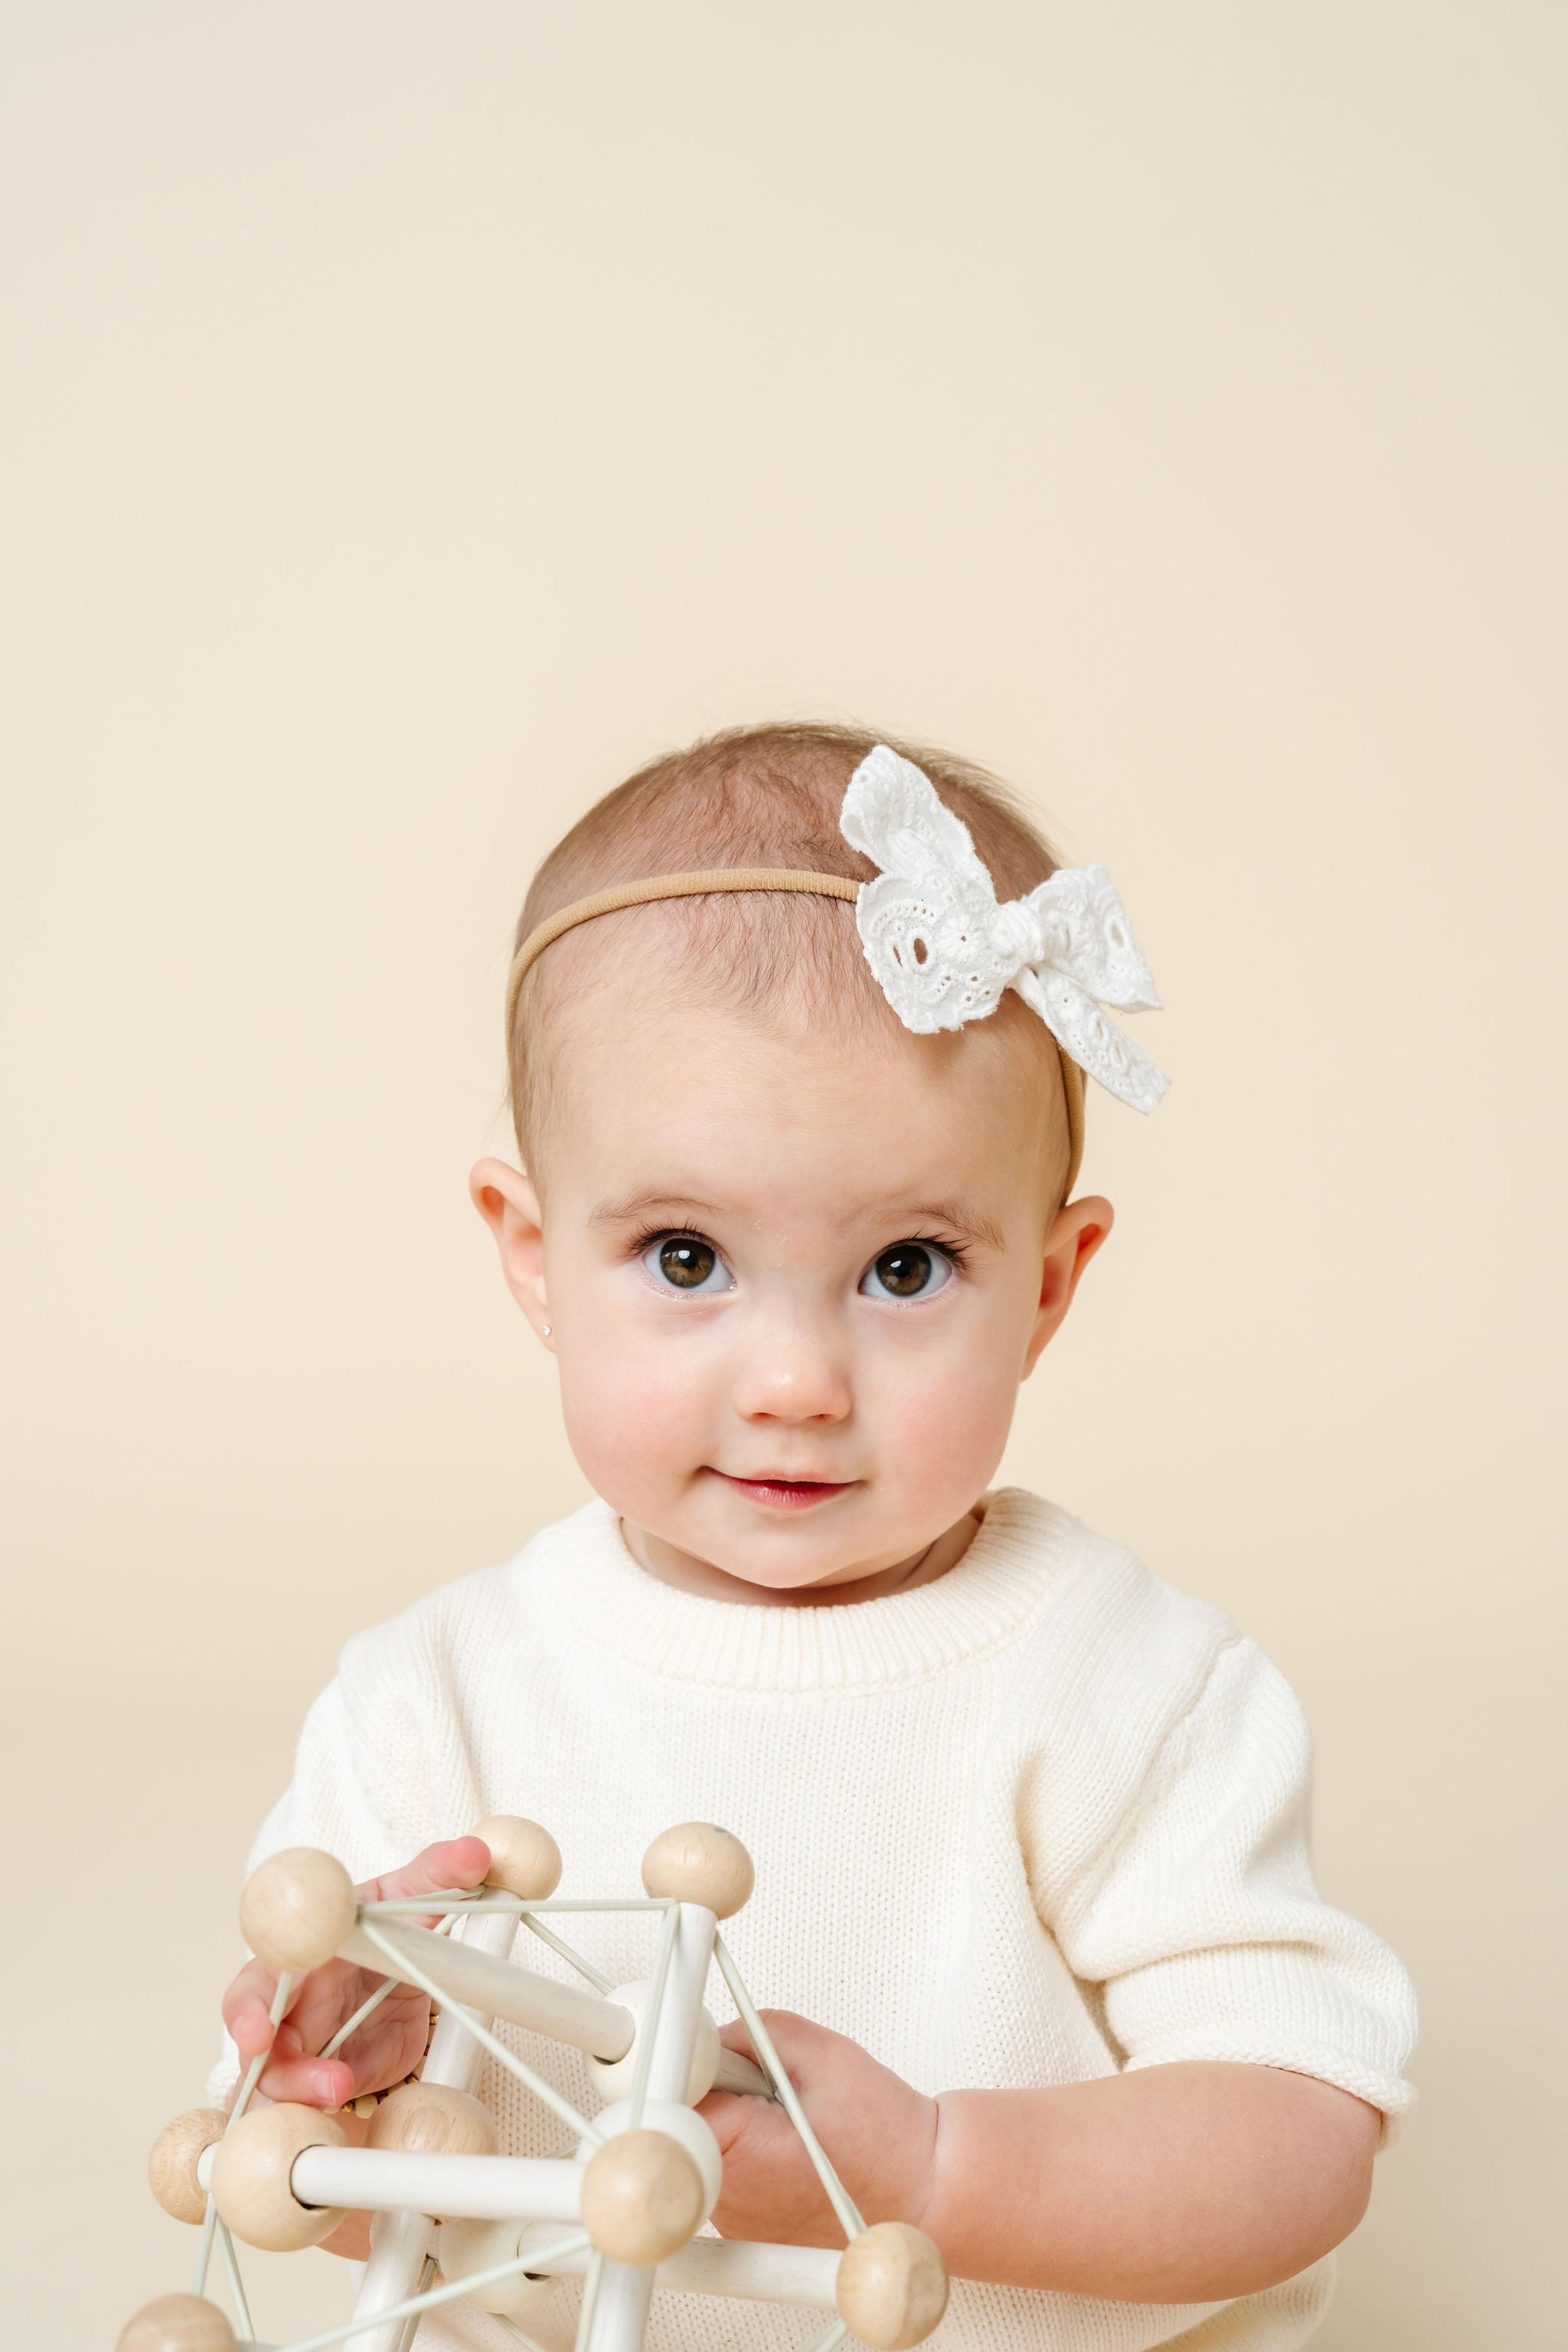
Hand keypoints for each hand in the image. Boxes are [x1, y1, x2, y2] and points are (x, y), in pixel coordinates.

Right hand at [220, 1835, 491, 2107]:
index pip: (253, 1990)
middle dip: (280, 2072)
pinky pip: (305, 2115)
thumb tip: (475, 1852)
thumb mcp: (405, 1897)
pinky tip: (343, 2122)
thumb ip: (435, 1875)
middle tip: (329, 2084)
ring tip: (345, 2092)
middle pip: (259, 2052)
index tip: (257, 2036)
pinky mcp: (323, 2089)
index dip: (248, 2014)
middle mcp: (287, 2013)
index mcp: (293, 1964)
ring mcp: (301, 2056)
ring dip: (306, 2097)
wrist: (398, 1973)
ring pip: (278, 2091)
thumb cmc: (380, 1927)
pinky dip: (320, 2123)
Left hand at [697, 2012, 937, 2246]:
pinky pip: (727, 2169)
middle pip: (687, 2120)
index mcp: (740, 2156)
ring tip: (789, 2117)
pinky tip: (791, 2143)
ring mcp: (736, 2221)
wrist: (926, 2196)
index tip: (706, 2049)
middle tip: (762, 2080)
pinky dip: (749, 2146)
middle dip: (717, 2086)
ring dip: (735, 2116)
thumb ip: (755, 2034)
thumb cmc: (888, 2140)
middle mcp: (728, 2200)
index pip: (675, 2097)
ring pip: (706, 2143)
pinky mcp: (749, 2228)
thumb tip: (711, 2037)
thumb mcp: (824, 2056)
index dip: (692, 2062)